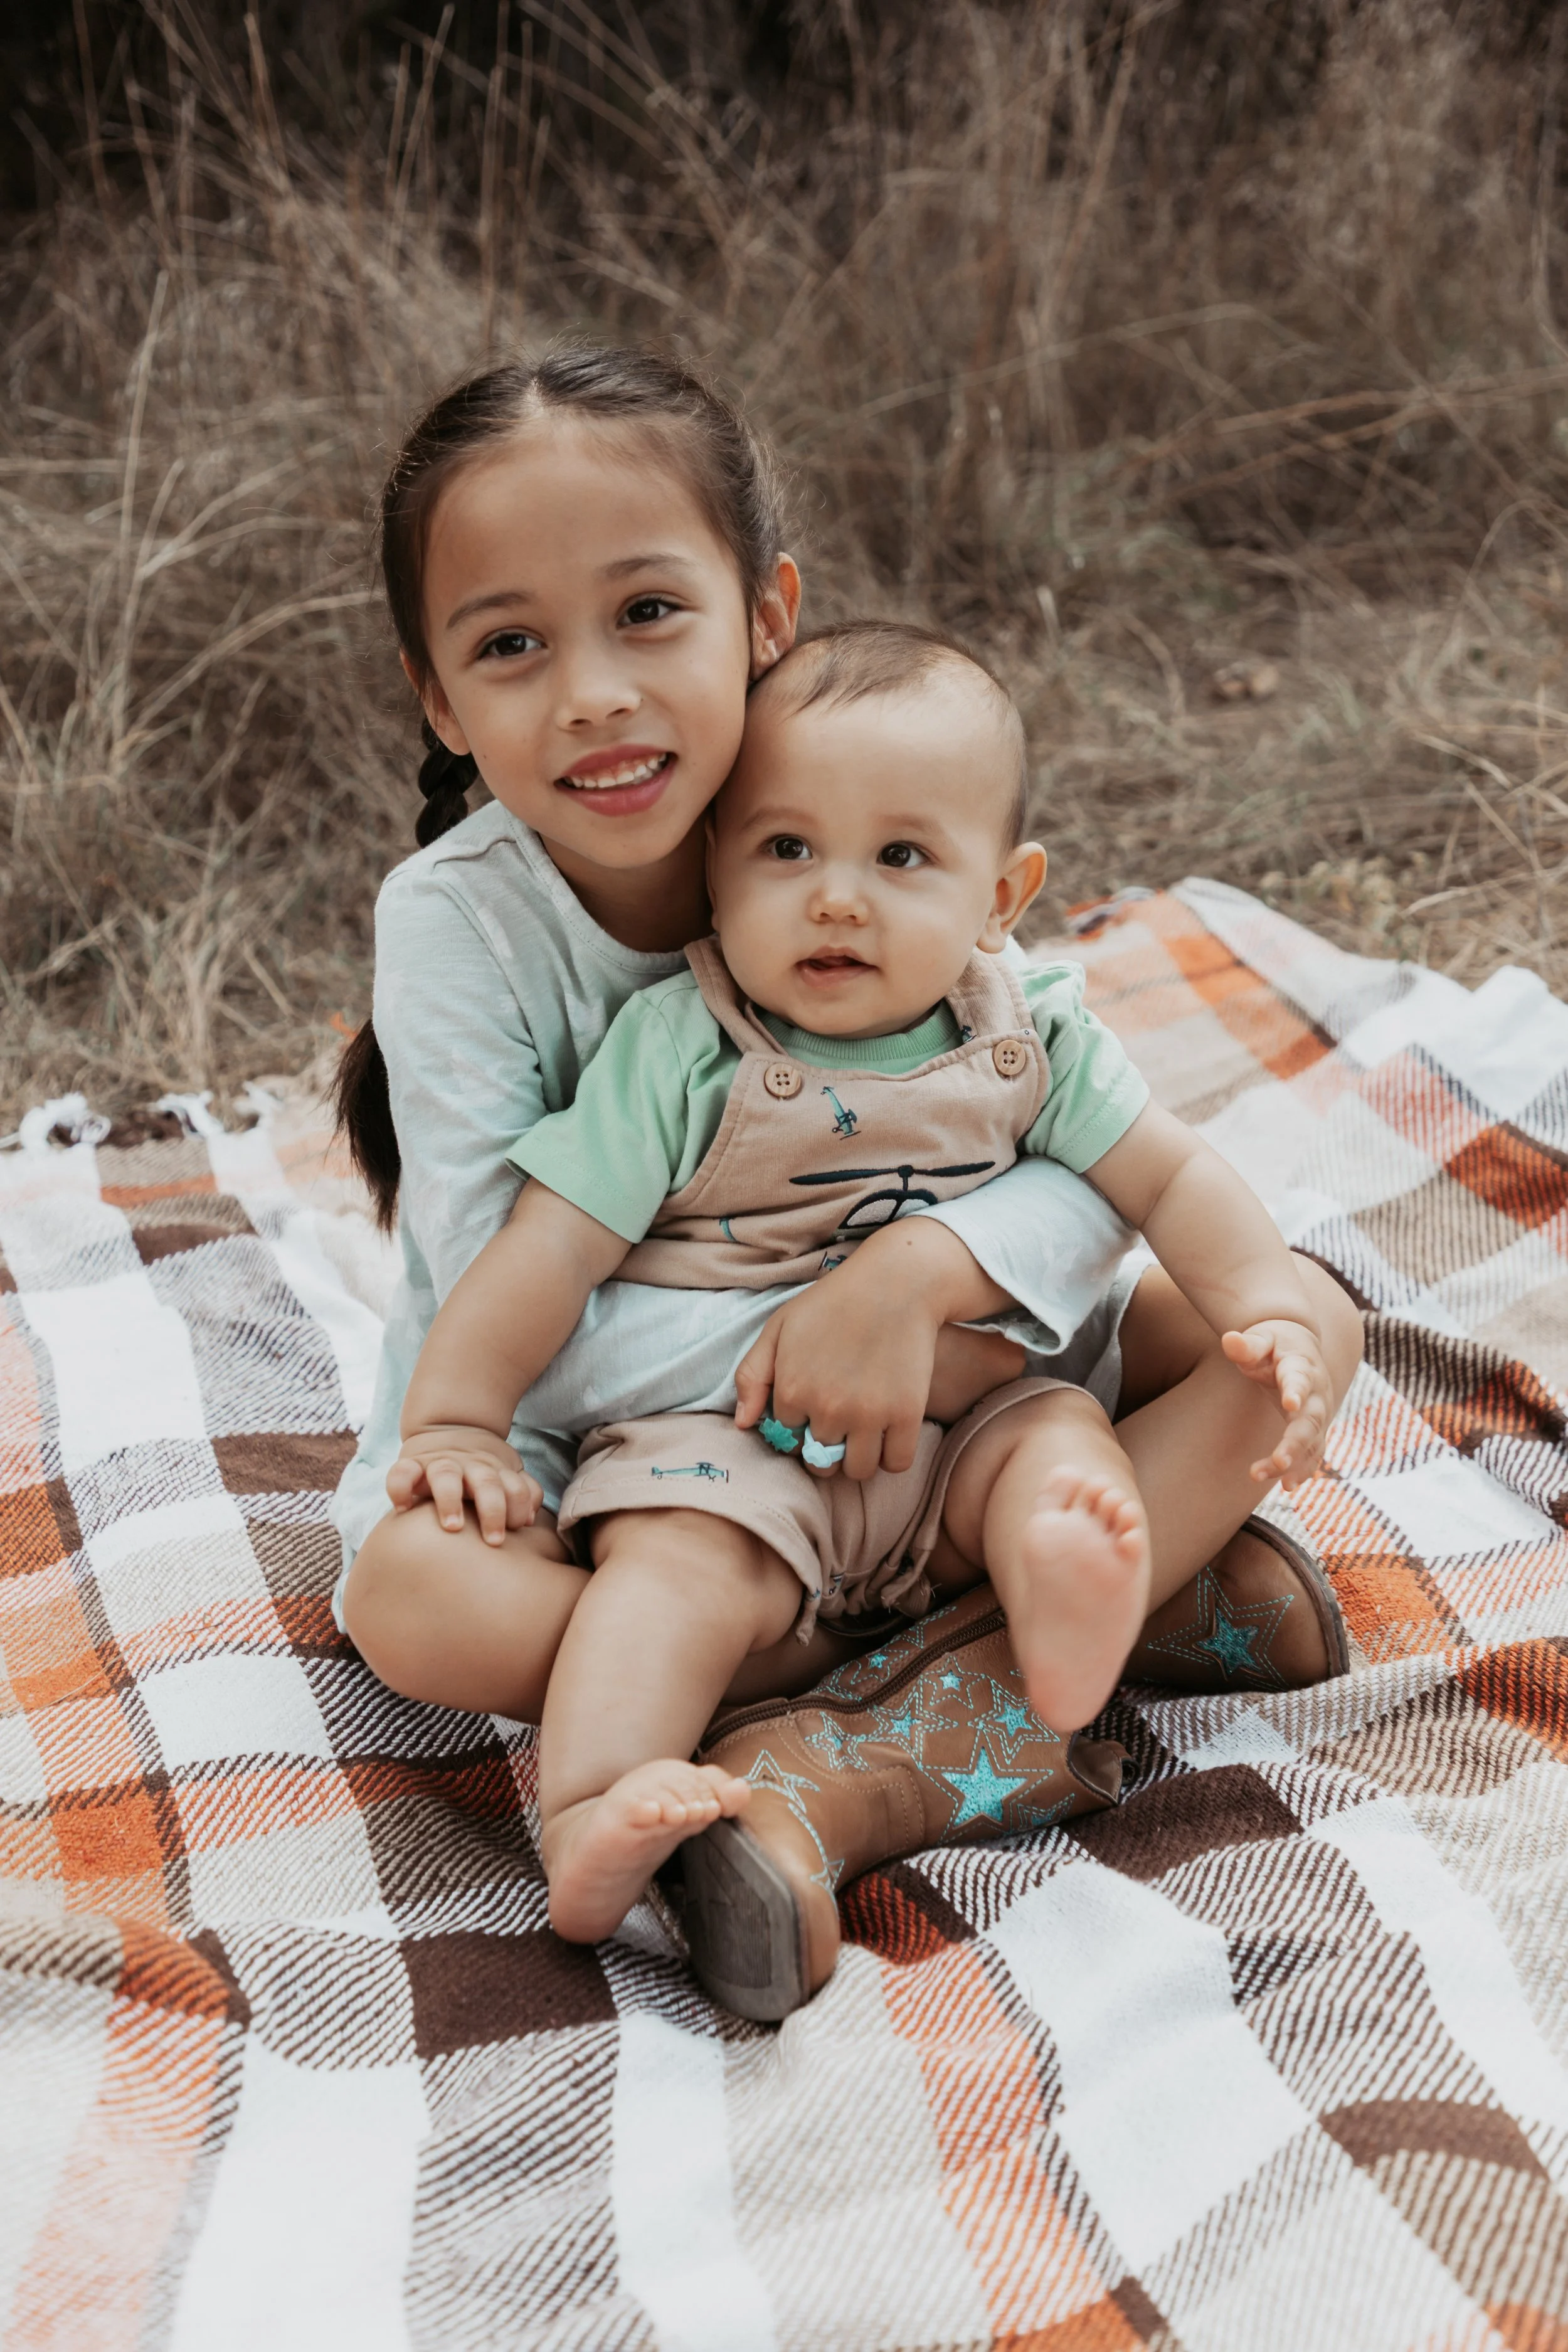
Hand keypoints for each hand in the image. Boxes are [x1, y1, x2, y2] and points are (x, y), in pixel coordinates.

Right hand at [388, 1424, 542, 1544]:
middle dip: (492, 1510)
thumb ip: (523, 1493)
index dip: (520, 1507)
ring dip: (450, 1499)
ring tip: (452, 1527)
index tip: (518, 1527)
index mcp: (496, 1471)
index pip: (516, 1488)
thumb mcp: (507, 1474)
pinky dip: (399, 1487)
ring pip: (446, 1475)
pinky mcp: (412, 1464)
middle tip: (495, 1540)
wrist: (450, 1426)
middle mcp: (470, 1466)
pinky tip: (403, 1508)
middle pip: (486, 1483)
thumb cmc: (482, 1468)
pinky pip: (401, 1471)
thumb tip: (529, 1519)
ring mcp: (440, 1463)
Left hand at [733, 1220, 1011, 1479]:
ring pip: (857, 1471)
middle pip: (820, 1464)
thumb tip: (743, 1425)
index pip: (787, 1440)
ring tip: (863, 1431)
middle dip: (826, 1449)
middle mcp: (828, 1409)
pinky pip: (897, 1464)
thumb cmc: (833, 1302)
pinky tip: (889, 1432)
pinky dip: (893, 1455)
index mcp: (793, 1391)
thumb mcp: (779, 1327)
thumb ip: (752, 1376)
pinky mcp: (906, 1415)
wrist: (896, 1281)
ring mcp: (869, 1415)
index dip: (800, 1427)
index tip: (815, 1409)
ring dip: (858, 1458)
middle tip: (840, 1421)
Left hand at [1222, 1320, 1333, 1489]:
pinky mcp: (1314, 1430)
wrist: (1300, 1348)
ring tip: (1281, 1483)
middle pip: (1311, 1420)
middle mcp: (1316, 1393)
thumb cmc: (1273, 1344)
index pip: (1300, 1378)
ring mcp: (1318, 1413)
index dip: (1296, 1390)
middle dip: (1296, 1442)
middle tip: (1279, 1461)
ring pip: (1312, 1442)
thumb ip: (1246, 1344)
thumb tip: (1229, 1339)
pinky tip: (1288, 1486)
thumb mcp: (1260, 1338)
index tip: (1290, 1404)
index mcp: (1301, 1365)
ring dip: (1296, 1462)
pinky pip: (1313, 1453)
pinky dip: (1304, 1469)